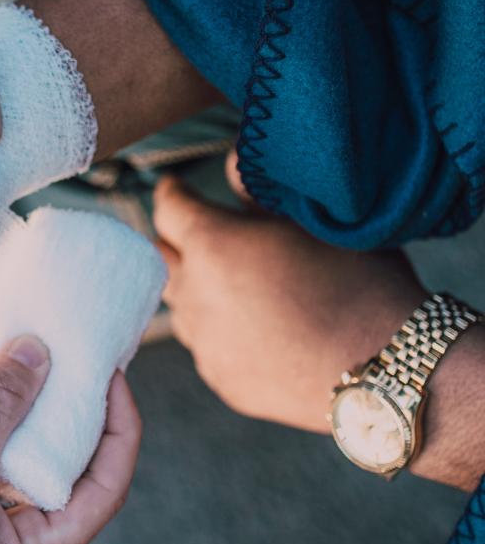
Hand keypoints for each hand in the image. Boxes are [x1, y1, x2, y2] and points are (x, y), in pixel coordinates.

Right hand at [0, 335, 141, 543]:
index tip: (111, 375)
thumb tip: (40, 354)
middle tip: (68, 351)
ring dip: (6, 398)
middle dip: (59, 404)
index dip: (117, 428)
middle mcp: (3, 541)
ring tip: (17, 343)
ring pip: (5, 448)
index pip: (103, 489)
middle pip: (56, 463)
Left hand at [152, 153, 427, 432]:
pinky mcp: (219, 378)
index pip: (168, 209)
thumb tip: (230, 166)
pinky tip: (255, 328)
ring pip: (181, 305)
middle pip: (161, 259)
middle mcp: (194, 294)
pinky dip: (220, 330)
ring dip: (197, 289)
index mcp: (212, 245)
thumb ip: (258, 192)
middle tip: (198, 232)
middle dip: (175, 242)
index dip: (172, 193)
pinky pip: (206, 345)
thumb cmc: (359, 285)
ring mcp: (203, 342)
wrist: (383, 369)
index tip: (175, 187)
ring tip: (233, 283)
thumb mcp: (314, 220)